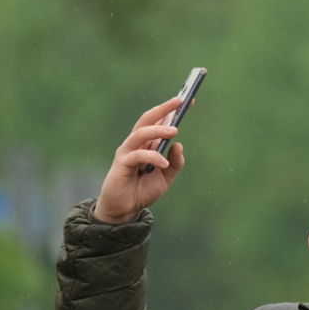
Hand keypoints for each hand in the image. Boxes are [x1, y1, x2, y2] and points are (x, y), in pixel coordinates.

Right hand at [93, 97, 186, 223]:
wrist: (125, 209)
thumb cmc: (142, 191)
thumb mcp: (166, 178)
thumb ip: (175, 163)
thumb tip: (179, 145)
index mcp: (146, 144)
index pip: (158, 121)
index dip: (170, 110)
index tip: (187, 100)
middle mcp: (135, 144)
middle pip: (147, 120)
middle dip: (163, 109)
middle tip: (179, 102)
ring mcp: (127, 152)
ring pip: (141, 133)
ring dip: (158, 130)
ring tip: (175, 131)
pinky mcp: (121, 164)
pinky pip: (137, 156)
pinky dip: (152, 157)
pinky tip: (163, 164)